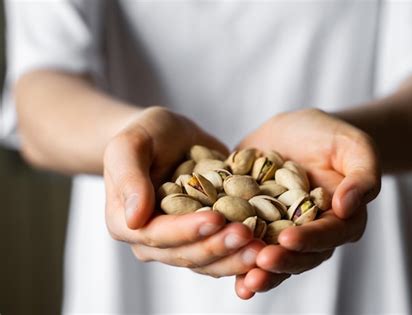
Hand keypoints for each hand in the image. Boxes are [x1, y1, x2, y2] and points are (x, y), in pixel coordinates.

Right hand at [104, 107, 263, 276]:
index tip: (216, 218)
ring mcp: (182, 242)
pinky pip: (226, 253)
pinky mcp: (207, 238)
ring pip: (210, 261)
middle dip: (219, 246)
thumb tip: (134, 219)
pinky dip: (245, 252)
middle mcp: (154, 242)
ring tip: (264, 247)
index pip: (158, 234)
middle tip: (248, 235)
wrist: (168, 137)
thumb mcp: (130, 145)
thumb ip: (129, 178)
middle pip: (188, 254)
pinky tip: (269, 246)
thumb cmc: (145, 135)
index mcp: (128, 224)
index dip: (187, 230)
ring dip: (236, 257)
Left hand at [234, 108, 380, 298]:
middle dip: (281, 262)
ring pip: (272, 258)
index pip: (327, 235)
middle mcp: (310, 233)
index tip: (288, 239)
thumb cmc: (330, 137)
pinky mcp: (253, 223)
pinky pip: (245, 243)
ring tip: (244, 281)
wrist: (296, 132)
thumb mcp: (354, 147)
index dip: (309, 239)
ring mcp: (280, 231)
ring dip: (257, 271)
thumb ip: (362, 176)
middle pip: (299, 256)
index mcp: (339, 220)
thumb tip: (347, 206)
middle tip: (261, 262)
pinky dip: (233, 255)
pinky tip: (220, 264)